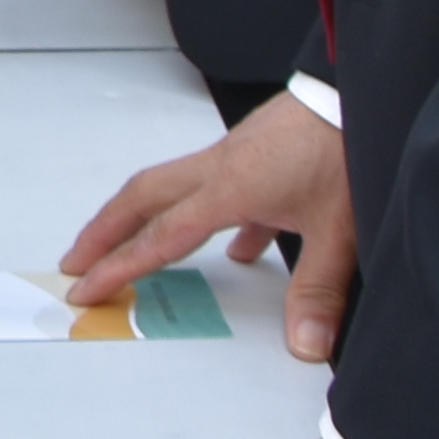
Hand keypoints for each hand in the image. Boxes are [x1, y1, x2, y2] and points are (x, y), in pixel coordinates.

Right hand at [62, 94, 347, 345]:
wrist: (362, 95)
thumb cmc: (346, 147)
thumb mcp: (337, 230)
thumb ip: (319, 292)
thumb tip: (306, 343)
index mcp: (229, 189)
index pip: (159, 236)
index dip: (118, 266)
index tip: (87, 288)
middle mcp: (220, 168)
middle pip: (141, 198)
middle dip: (103, 232)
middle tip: (76, 261)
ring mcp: (234, 155)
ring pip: (169, 187)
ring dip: (141, 218)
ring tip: (128, 247)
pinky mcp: (256, 150)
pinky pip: (215, 187)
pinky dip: (209, 217)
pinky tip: (238, 246)